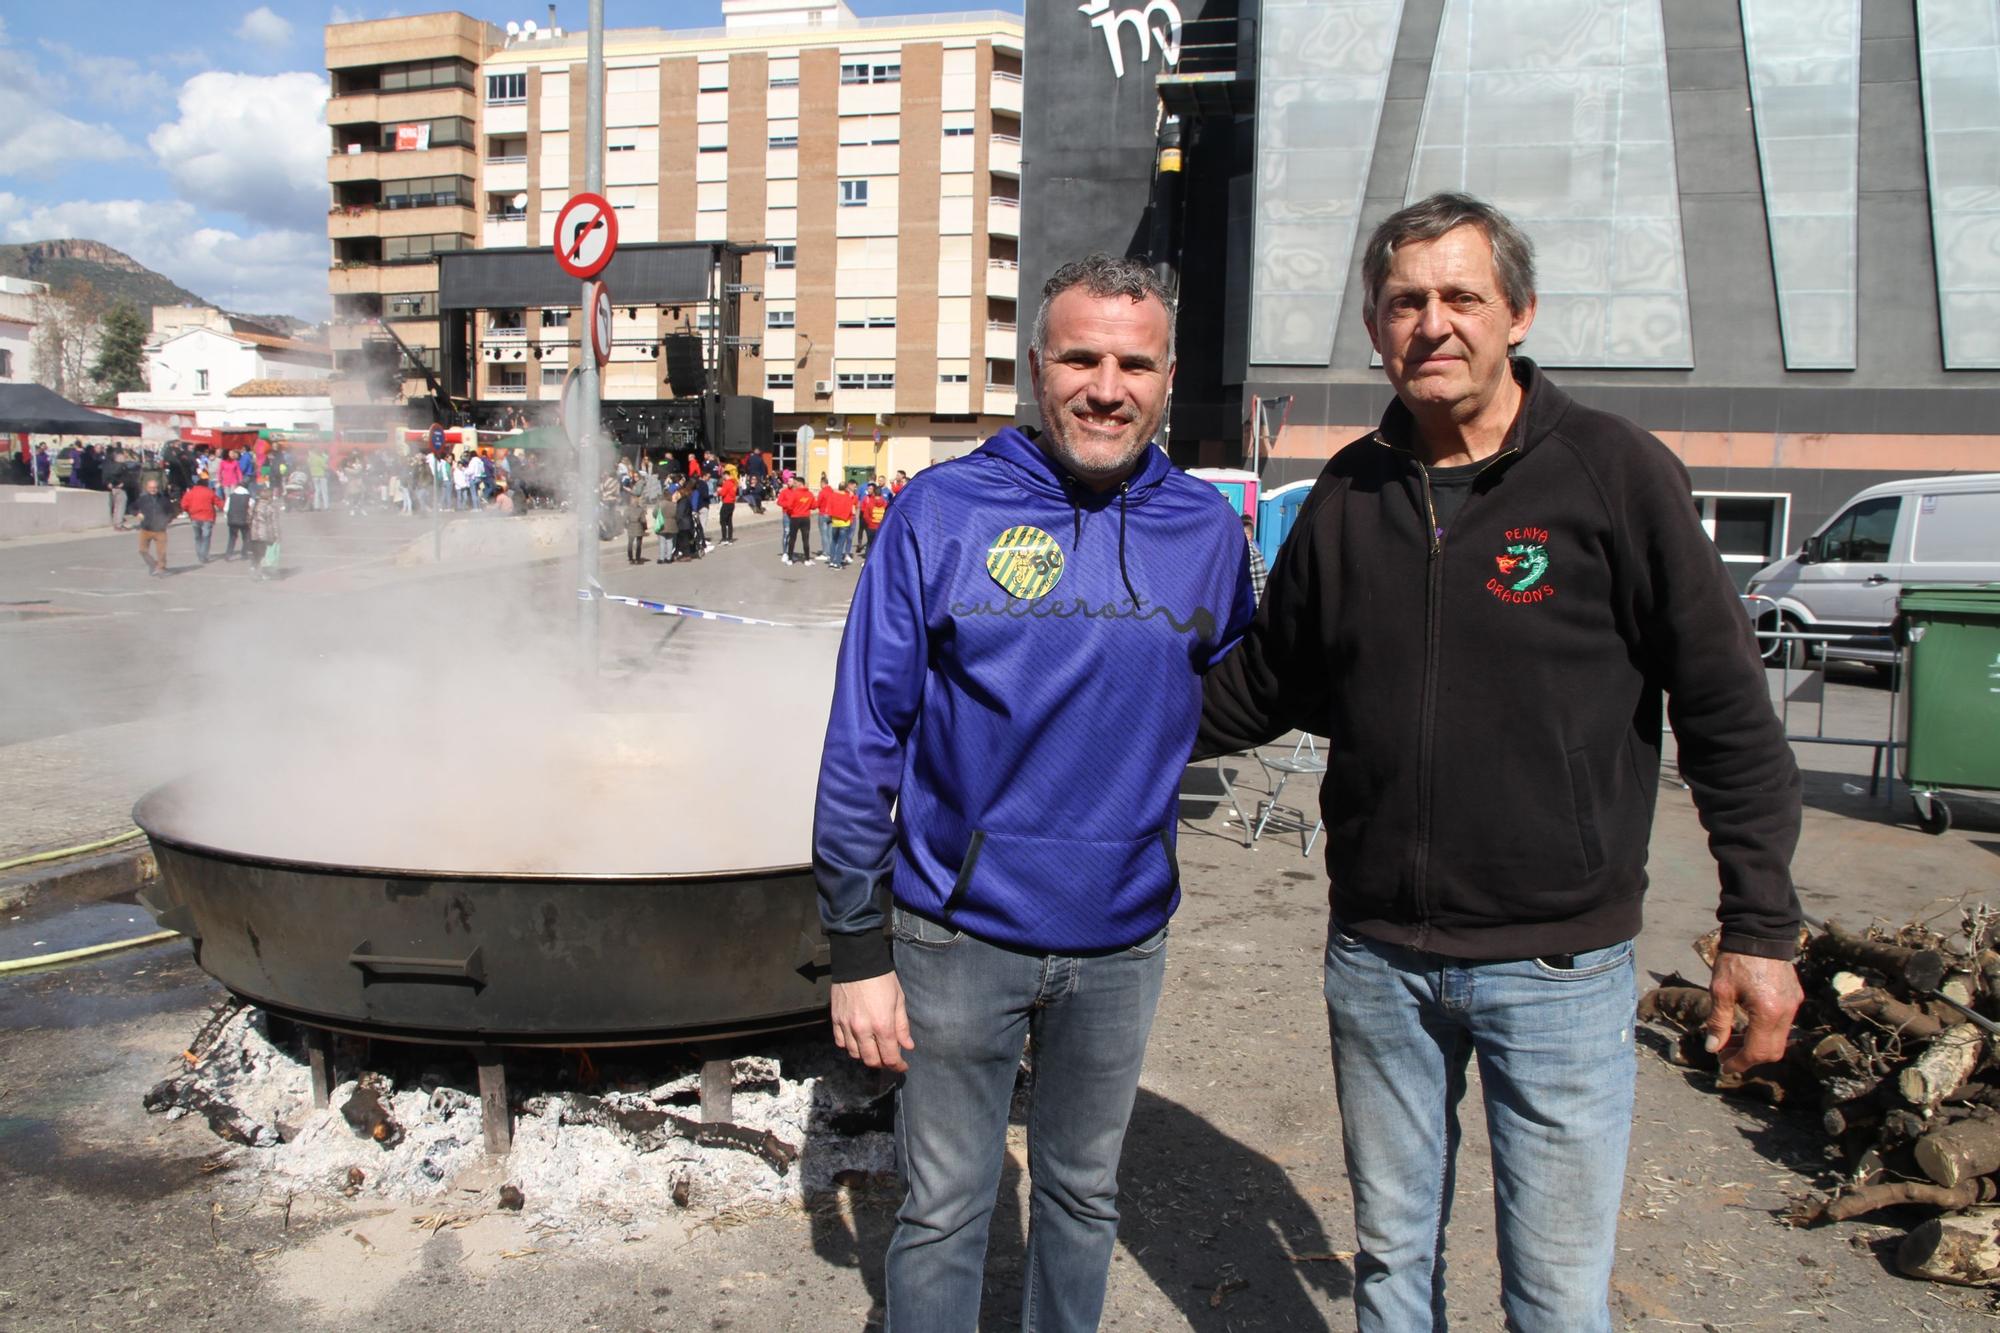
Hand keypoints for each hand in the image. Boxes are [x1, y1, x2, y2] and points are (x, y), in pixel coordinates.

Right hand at [830, 972, 913, 1071]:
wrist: (858, 961)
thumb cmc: (882, 979)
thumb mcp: (899, 1000)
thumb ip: (902, 1026)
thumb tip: (907, 1047)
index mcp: (882, 1025)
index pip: (889, 1057)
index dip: (897, 1065)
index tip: (902, 1066)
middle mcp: (863, 1029)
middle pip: (871, 1060)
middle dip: (882, 1063)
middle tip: (889, 1058)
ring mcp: (847, 1025)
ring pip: (855, 1054)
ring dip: (866, 1055)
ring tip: (874, 1048)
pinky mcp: (836, 1019)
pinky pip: (841, 1042)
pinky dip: (850, 1046)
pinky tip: (858, 1040)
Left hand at [1706, 950, 1802, 1075]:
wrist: (1759, 932)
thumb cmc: (1736, 959)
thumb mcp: (1721, 991)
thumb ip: (1719, 1022)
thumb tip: (1713, 1048)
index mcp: (1768, 1013)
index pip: (1757, 1052)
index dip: (1739, 1062)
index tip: (1723, 1066)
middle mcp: (1787, 1013)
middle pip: (1772, 1051)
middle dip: (1749, 1057)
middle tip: (1724, 1053)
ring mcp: (1794, 1005)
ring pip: (1779, 1039)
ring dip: (1756, 1044)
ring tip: (1731, 1040)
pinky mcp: (1794, 997)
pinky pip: (1783, 1024)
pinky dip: (1765, 1031)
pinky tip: (1747, 1025)